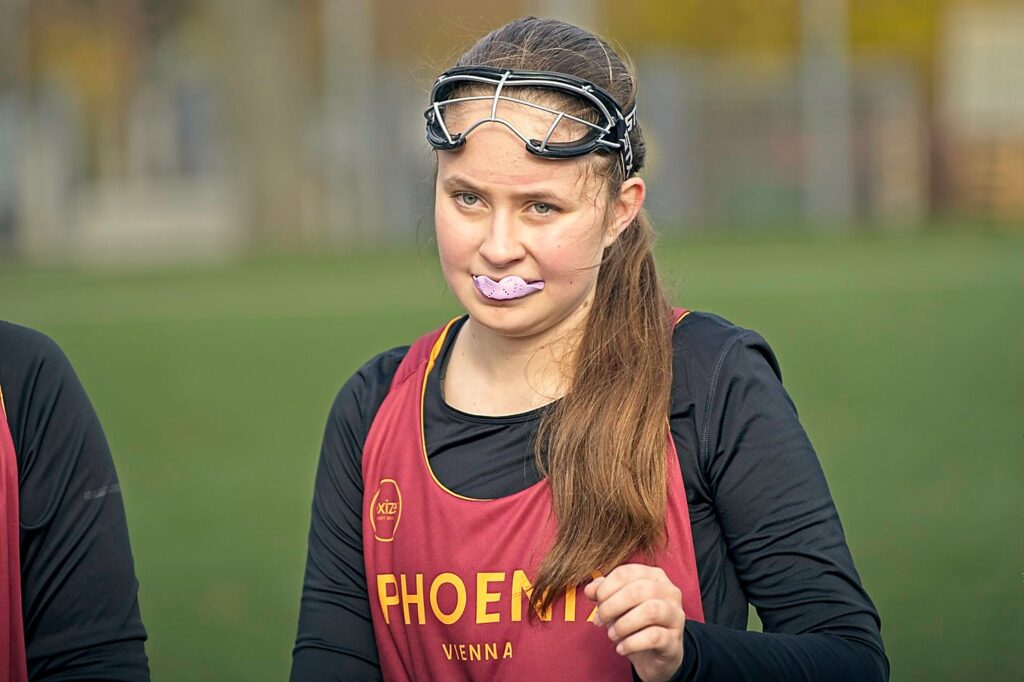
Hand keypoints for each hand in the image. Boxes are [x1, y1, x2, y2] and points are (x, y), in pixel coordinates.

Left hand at [583, 564, 686, 681]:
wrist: (655, 656)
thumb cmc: (636, 624)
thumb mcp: (617, 605)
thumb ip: (603, 593)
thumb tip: (589, 589)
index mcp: (654, 576)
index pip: (626, 572)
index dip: (606, 587)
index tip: (596, 602)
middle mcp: (669, 592)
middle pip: (637, 590)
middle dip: (612, 606)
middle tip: (600, 620)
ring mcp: (675, 616)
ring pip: (650, 610)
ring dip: (623, 624)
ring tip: (611, 634)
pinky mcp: (675, 640)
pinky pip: (653, 637)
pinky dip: (631, 643)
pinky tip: (621, 648)